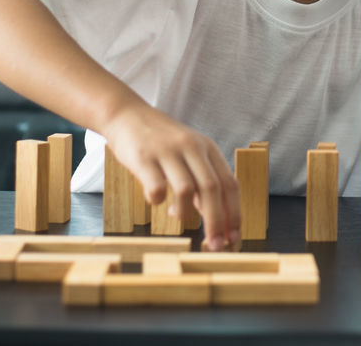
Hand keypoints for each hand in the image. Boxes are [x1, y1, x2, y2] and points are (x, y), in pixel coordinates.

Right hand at [102, 103, 240, 249]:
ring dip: (185, 212)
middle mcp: (191, 147)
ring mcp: (167, 151)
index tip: (233, 238)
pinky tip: (156, 200)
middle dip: (216, 222)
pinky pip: (156, 188)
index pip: (230, 184)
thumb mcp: (189, 154)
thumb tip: (215, 217)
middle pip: (212, 189)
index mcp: (208, 148)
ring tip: (178, 215)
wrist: (127, 115)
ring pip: (187, 190)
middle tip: (214, 245)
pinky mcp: (143, 157)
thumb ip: (202, 180)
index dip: (234, 213)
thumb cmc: (160, 141)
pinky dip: (158, 201)